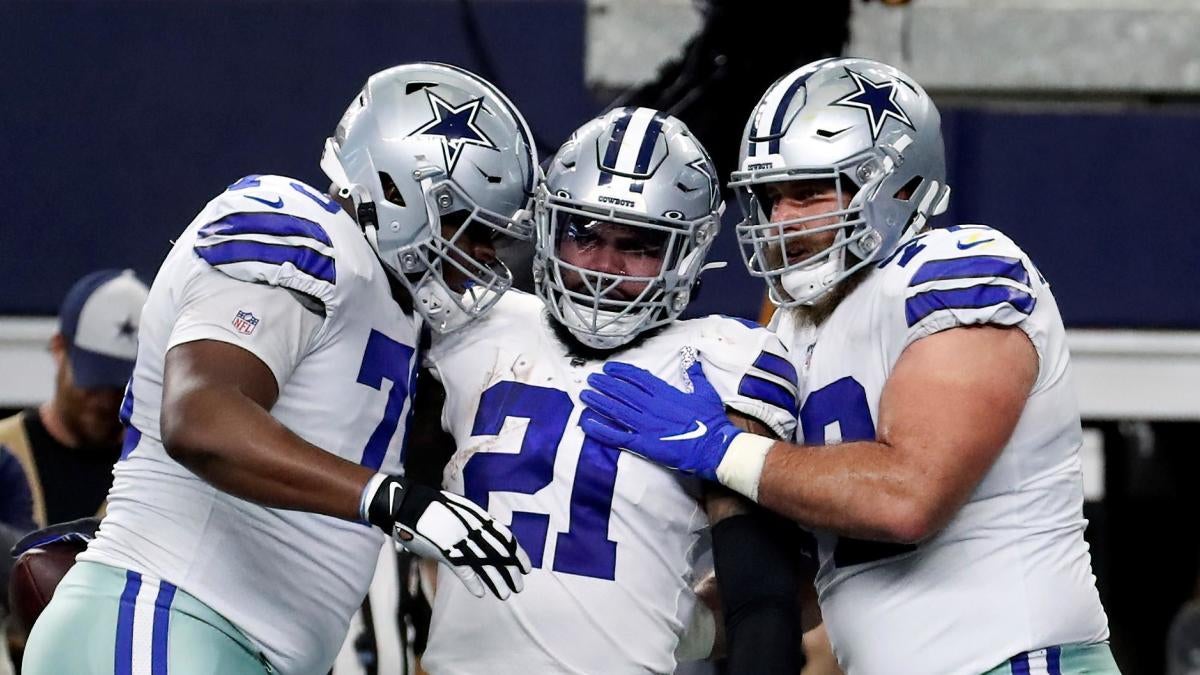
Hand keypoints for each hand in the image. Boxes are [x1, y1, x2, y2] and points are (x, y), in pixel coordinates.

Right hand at [364, 475, 531, 599]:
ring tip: (506, 594)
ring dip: (497, 580)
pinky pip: (463, 569)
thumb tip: (487, 533)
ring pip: (485, 563)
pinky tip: (482, 593)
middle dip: (511, 571)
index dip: (518, 554)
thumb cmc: (431, 506)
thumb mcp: (459, 510)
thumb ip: (474, 522)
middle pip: (498, 553)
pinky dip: (473, 582)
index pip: (505, 537)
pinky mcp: (444, 550)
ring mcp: (459, 539)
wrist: (406, 504)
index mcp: (478, 516)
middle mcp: (472, 528)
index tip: (527, 568)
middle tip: (519, 585)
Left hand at [579, 358, 742, 480]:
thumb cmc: (711, 420)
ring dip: (598, 402)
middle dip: (605, 385)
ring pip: (616, 410)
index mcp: (665, 393)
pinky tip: (586, 424)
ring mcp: (645, 425)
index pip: (638, 378)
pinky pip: (617, 436)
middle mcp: (651, 406)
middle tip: (590, 379)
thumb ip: (694, 374)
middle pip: (622, 392)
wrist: (713, 446)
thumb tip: (691, 356)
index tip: (609, 368)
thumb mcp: (705, 392)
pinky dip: (600, 430)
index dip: (621, 372)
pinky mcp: (643, 444)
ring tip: (584, 395)